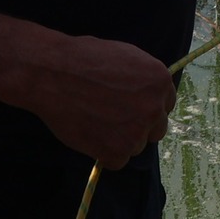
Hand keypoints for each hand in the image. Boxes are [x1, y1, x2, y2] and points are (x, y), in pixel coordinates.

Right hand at [23, 35, 176, 169]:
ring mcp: (137, 131)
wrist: (53, 74)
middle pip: (156, 129)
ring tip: (95, 123)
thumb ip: (142, 79)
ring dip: (119, 141)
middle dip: (138, 127)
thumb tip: (147, 93)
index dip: (147, 108)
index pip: (165, 104)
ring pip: (135, 146)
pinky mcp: (117, 151)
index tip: (133, 110)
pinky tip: (90, 136)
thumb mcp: (126, 57)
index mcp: (160, 80)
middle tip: (114, 121)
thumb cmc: (84, 59)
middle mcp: (154, 107)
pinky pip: (117, 161)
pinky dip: (103, 154)